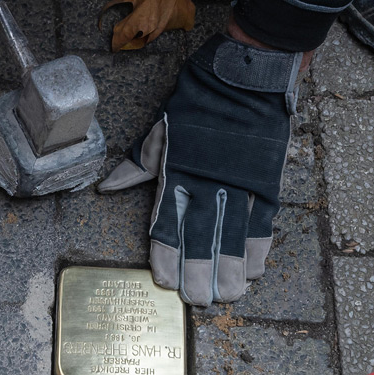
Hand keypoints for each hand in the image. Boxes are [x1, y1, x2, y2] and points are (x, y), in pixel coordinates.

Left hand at [98, 33, 302, 305]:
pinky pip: (264, 220)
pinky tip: (255, 270)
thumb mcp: (161, 127)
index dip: (166, 254)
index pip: (168, 220)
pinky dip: (261, 246)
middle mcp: (208, 180)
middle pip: (202, 235)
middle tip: (197, 301)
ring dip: (231, 269)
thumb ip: (137, 163)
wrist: (249, 73)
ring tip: (229, 296)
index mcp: (178, 168)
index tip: (165, 280)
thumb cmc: (199, 100)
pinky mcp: (267, 180)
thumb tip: (106, 188)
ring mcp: (240, 181)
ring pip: (235, 234)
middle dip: (199, 272)